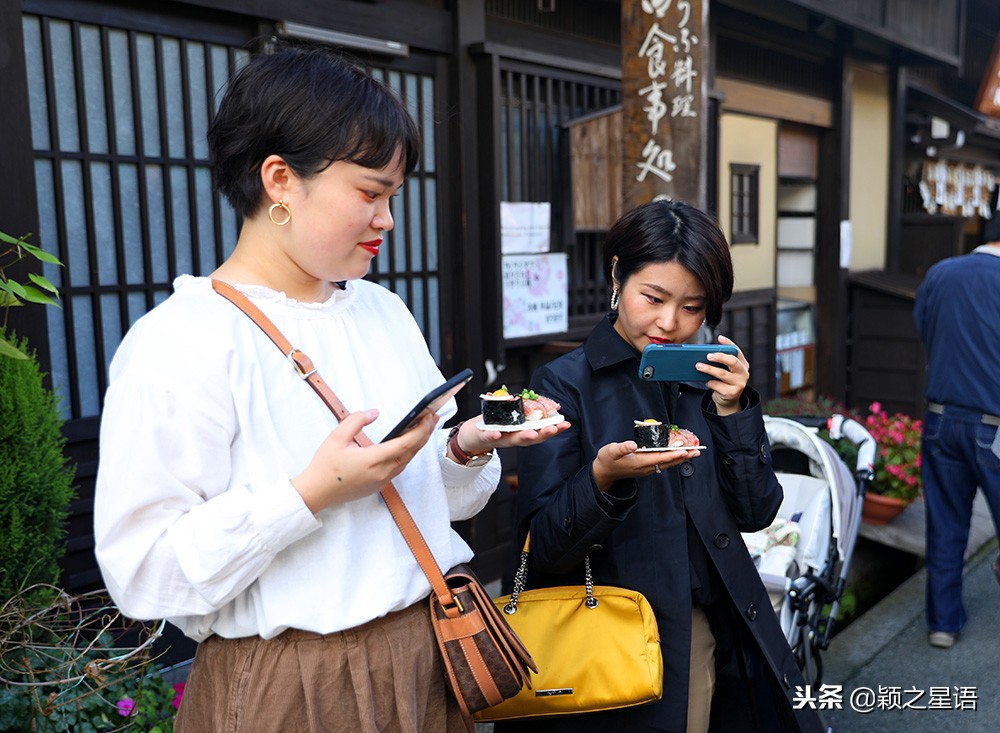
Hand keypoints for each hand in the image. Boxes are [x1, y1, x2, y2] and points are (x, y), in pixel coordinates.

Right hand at [292, 409, 437, 513]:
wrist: (316, 492)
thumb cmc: (325, 465)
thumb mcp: (337, 437)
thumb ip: (357, 420)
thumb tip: (375, 413)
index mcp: (373, 460)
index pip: (405, 444)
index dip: (420, 430)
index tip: (428, 417)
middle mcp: (382, 472)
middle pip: (411, 452)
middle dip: (424, 434)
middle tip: (432, 418)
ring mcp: (382, 481)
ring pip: (407, 461)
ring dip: (417, 444)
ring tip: (423, 428)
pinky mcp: (379, 485)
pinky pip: (399, 467)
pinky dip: (407, 454)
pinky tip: (407, 444)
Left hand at [450, 416, 571, 459]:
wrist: (472, 437)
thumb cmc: (494, 425)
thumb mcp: (511, 417)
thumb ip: (523, 410)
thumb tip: (539, 399)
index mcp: (522, 432)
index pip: (541, 431)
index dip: (554, 428)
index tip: (566, 424)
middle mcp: (514, 438)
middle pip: (531, 438)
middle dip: (543, 434)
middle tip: (554, 429)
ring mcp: (500, 439)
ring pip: (513, 439)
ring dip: (523, 437)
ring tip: (532, 433)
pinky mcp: (485, 437)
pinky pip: (489, 437)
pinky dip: (494, 435)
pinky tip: (498, 433)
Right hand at [591, 440, 699, 491]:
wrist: (605, 472)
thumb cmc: (607, 460)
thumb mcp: (611, 451)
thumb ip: (622, 447)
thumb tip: (632, 444)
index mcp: (639, 462)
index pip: (660, 458)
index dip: (673, 454)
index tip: (684, 451)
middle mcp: (645, 467)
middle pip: (668, 462)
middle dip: (683, 457)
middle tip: (697, 452)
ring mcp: (647, 469)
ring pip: (667, 464)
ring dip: (680, 459)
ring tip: (692, 453)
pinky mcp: (646, 468)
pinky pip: (663, 464)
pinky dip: (673, 459)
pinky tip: (678, 455)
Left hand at [695, 335, 749, 415]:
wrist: (727, 401)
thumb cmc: (724, 382)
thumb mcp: (724, 370)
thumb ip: (719, 363)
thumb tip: (703, 355)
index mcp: (742, 364)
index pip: (736, 351)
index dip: (728, 343)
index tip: (719, 338)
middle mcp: (743, 373)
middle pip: (733, 361)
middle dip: (720, 357)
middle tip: (708, 355)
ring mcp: (740, 384)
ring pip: (722, 374)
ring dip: (709, 369)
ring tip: (698, 366)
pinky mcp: (733, 393)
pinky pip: (717, 385)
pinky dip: (710, 382)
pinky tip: (706, 381)